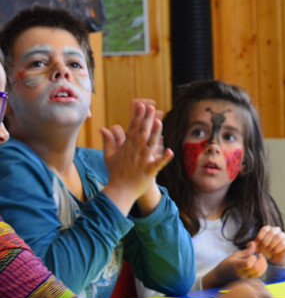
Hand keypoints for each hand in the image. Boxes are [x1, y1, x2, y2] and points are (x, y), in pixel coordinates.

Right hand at [100, 101, 173, 215]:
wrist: (119, 192)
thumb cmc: (115, 174)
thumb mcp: (109, 156)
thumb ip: (108, 142)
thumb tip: (102, 129)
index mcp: (126, 147)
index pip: (132, 129)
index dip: (137, 116)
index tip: (141, 105)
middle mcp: (134, 152)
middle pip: (141, 133)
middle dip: (146, 120)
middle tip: (150, 107)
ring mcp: (142, 161)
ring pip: (149, 145)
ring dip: (154, 133)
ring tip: (159, 121)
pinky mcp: (149, 171)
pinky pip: (157, 164)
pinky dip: (163, 158)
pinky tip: (170, 151)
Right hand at [202, 242, 267, 288]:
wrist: (220, 278)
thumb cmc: (226, 265)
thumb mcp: (234, 255)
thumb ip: (246, 251)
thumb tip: (254, 243)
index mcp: (237, 266)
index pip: (248, 264)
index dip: (253, 258)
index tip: (251, 255)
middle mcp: (242, 274)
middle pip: (256, 269)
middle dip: (261, 260)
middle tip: (260, 255)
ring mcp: (245, 279)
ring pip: (259, 273)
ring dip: (263, 265)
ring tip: (260, 259)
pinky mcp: (248, 281)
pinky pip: (258, 276)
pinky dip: (262, 269)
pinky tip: (258, 264)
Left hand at [255, 226, 284, 265]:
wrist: (273, 258)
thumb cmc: (264, 250)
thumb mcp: (256, 247)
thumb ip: (252, 245)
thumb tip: (251, 243)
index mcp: (268, 229)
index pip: (265, 229)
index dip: (260, 237)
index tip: (258, 245)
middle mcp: (276, 230)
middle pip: (272, 232)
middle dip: (266, 241)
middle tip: (263, 248)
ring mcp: (283, 235)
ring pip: (279, 236)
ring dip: (272, 245)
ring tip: (269, 250)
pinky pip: (283, 243)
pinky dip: (277, 248)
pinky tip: (273, 252)